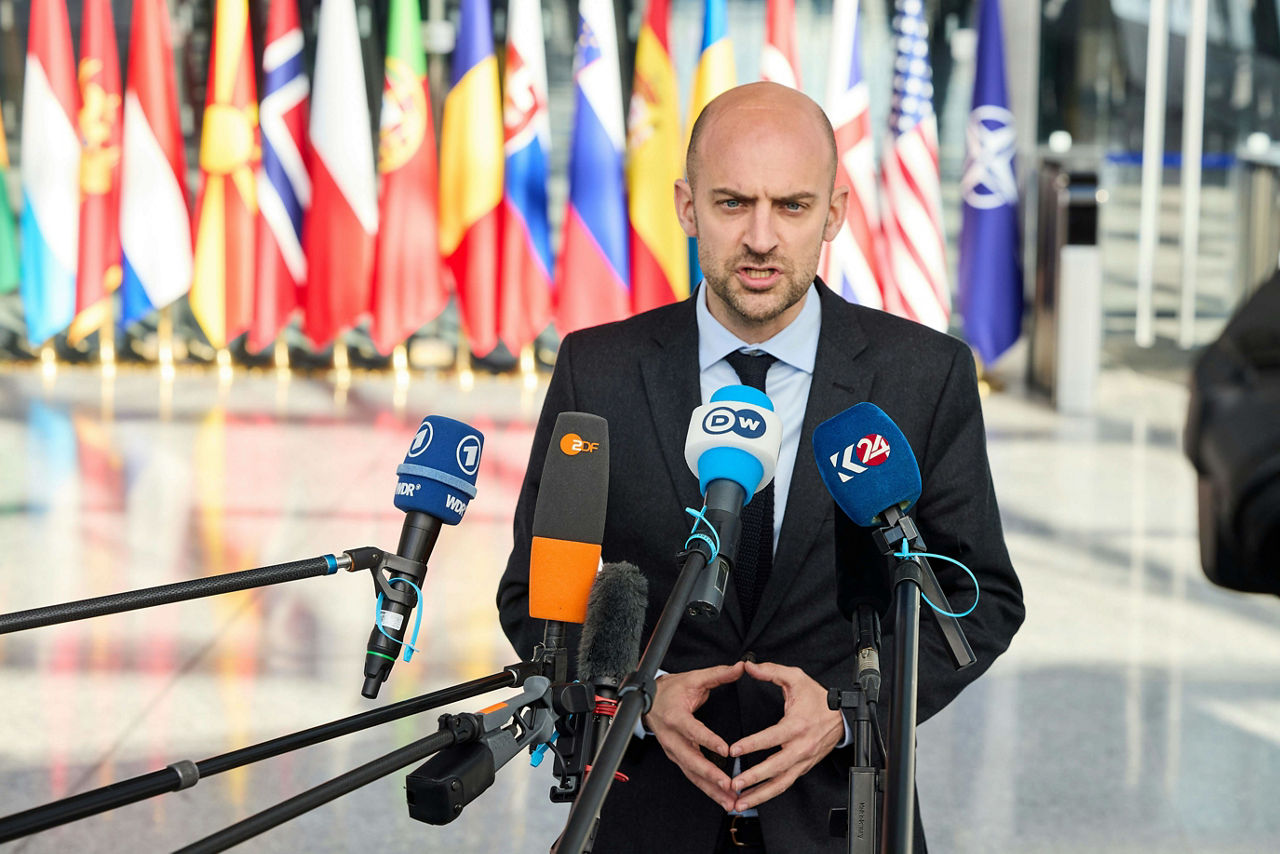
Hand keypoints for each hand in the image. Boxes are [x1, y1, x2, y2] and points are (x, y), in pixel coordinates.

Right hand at [644, 661, 745, 810]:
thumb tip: (742, 667)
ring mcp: (673, 751)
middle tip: (729, 785)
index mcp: (676, 717)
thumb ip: (718, 674)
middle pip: (691, 760)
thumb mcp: (694, 678)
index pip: (693, 731)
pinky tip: (723, 798)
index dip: (709, 741)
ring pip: (692, 774)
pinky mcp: (677, 758)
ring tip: (730, 801)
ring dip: (711, 789)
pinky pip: (693, 776)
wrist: (647, 700)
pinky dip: (707, 789)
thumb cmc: (671, 690)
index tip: (725, 751)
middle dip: (710, 775)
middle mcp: (672, 738)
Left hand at [727, 660, 843, 811]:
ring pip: (780, 783)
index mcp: (797, 725)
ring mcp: (803, 761)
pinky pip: (785, 784)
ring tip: (740, 802)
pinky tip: (753, 798)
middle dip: (754, 777)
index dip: (752, 744)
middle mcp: (801, 747)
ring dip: (760, 795)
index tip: (734, 750)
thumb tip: (749, 666)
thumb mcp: (796, 678)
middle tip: (734, 783)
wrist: (843, 717)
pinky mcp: (803, 768)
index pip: (772, 738)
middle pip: (776, 767)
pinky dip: (769, 794)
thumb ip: (771, 671)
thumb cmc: (818, 698)